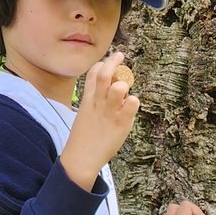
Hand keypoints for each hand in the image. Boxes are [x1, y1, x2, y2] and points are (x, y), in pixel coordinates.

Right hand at [59, 53, 137, 189]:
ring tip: (124, 94)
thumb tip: (107, 90)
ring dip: (124, 85)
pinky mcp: (121, 123)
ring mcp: (110, 112)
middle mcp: (99, 103)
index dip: (102, 65)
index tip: (109, 64)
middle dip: (114, 61)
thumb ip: (94, 100)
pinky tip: (130, 108)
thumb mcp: (85, 114)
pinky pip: (132, 103)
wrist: (81, 158)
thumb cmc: (85, 138)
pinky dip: (133, 101)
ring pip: (119, 87)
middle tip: (121, 56)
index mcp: (88, 100)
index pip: (93, 73)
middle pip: (106, 74)